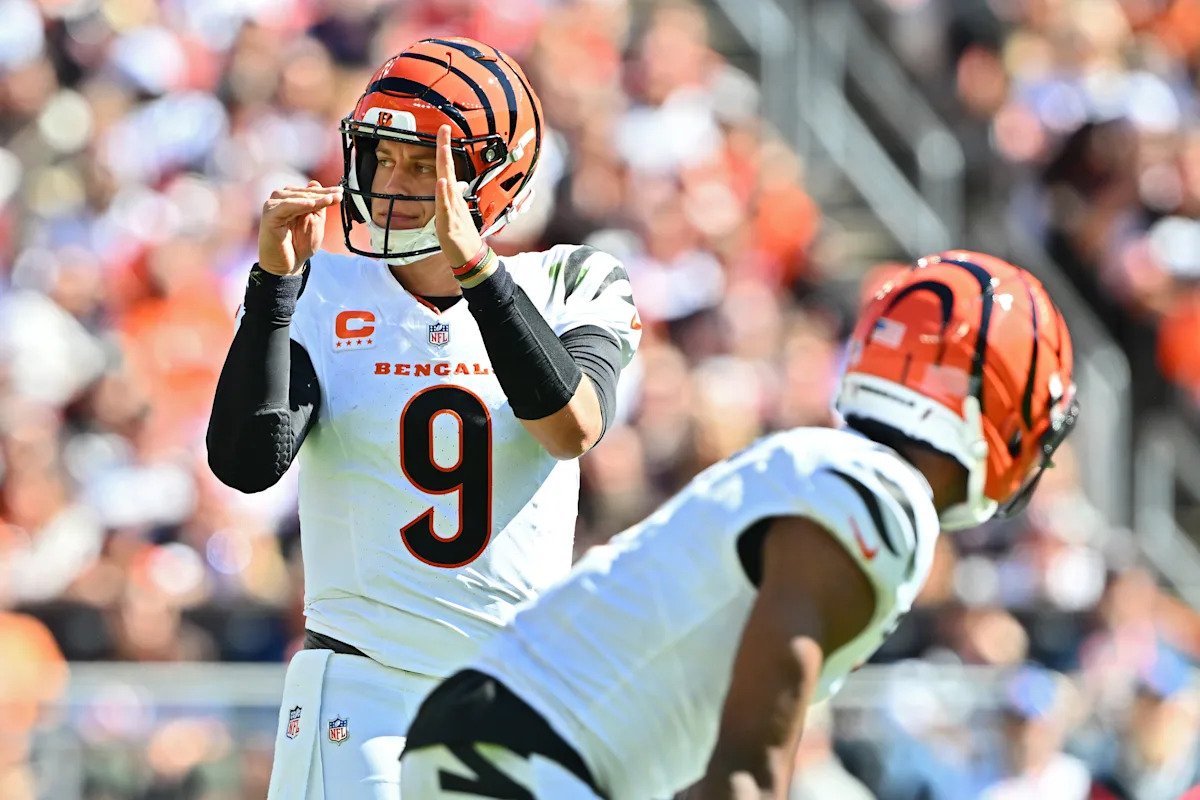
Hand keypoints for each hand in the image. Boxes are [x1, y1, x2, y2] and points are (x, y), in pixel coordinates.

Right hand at [258, 180, 342, 275]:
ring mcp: (273, 206)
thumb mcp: (315, 222)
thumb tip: (315, 182)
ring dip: (314, 198)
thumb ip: (317, 205)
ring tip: (329, 200)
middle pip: (304, 193)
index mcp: (292, 200)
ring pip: (296, 197)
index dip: (326, 192)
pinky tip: (312, 204)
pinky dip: (299, 204)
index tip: (341, 192)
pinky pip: (286, 206)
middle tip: (338, 195)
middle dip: (322, 194)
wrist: (287, 265)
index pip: (310, 192)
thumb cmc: (299, 245)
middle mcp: (280, 200)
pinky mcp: (269, 215)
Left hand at [435, 124, 483, 266]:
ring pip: (447, 185)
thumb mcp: (455, 212)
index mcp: (452, 196)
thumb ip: (453, 197)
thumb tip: (454, 183)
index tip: (442, 130)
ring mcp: (452, 210)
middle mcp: (453, 199)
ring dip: (445, 166)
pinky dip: (444, 194)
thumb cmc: (463, 236)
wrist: (471, 257)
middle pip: (448, 169)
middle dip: (445, 148)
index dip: (444, 149)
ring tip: (443, 148)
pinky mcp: (450, 224)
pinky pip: (446, 207)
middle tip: (444, 129)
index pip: (447, 168)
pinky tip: (442, 182)